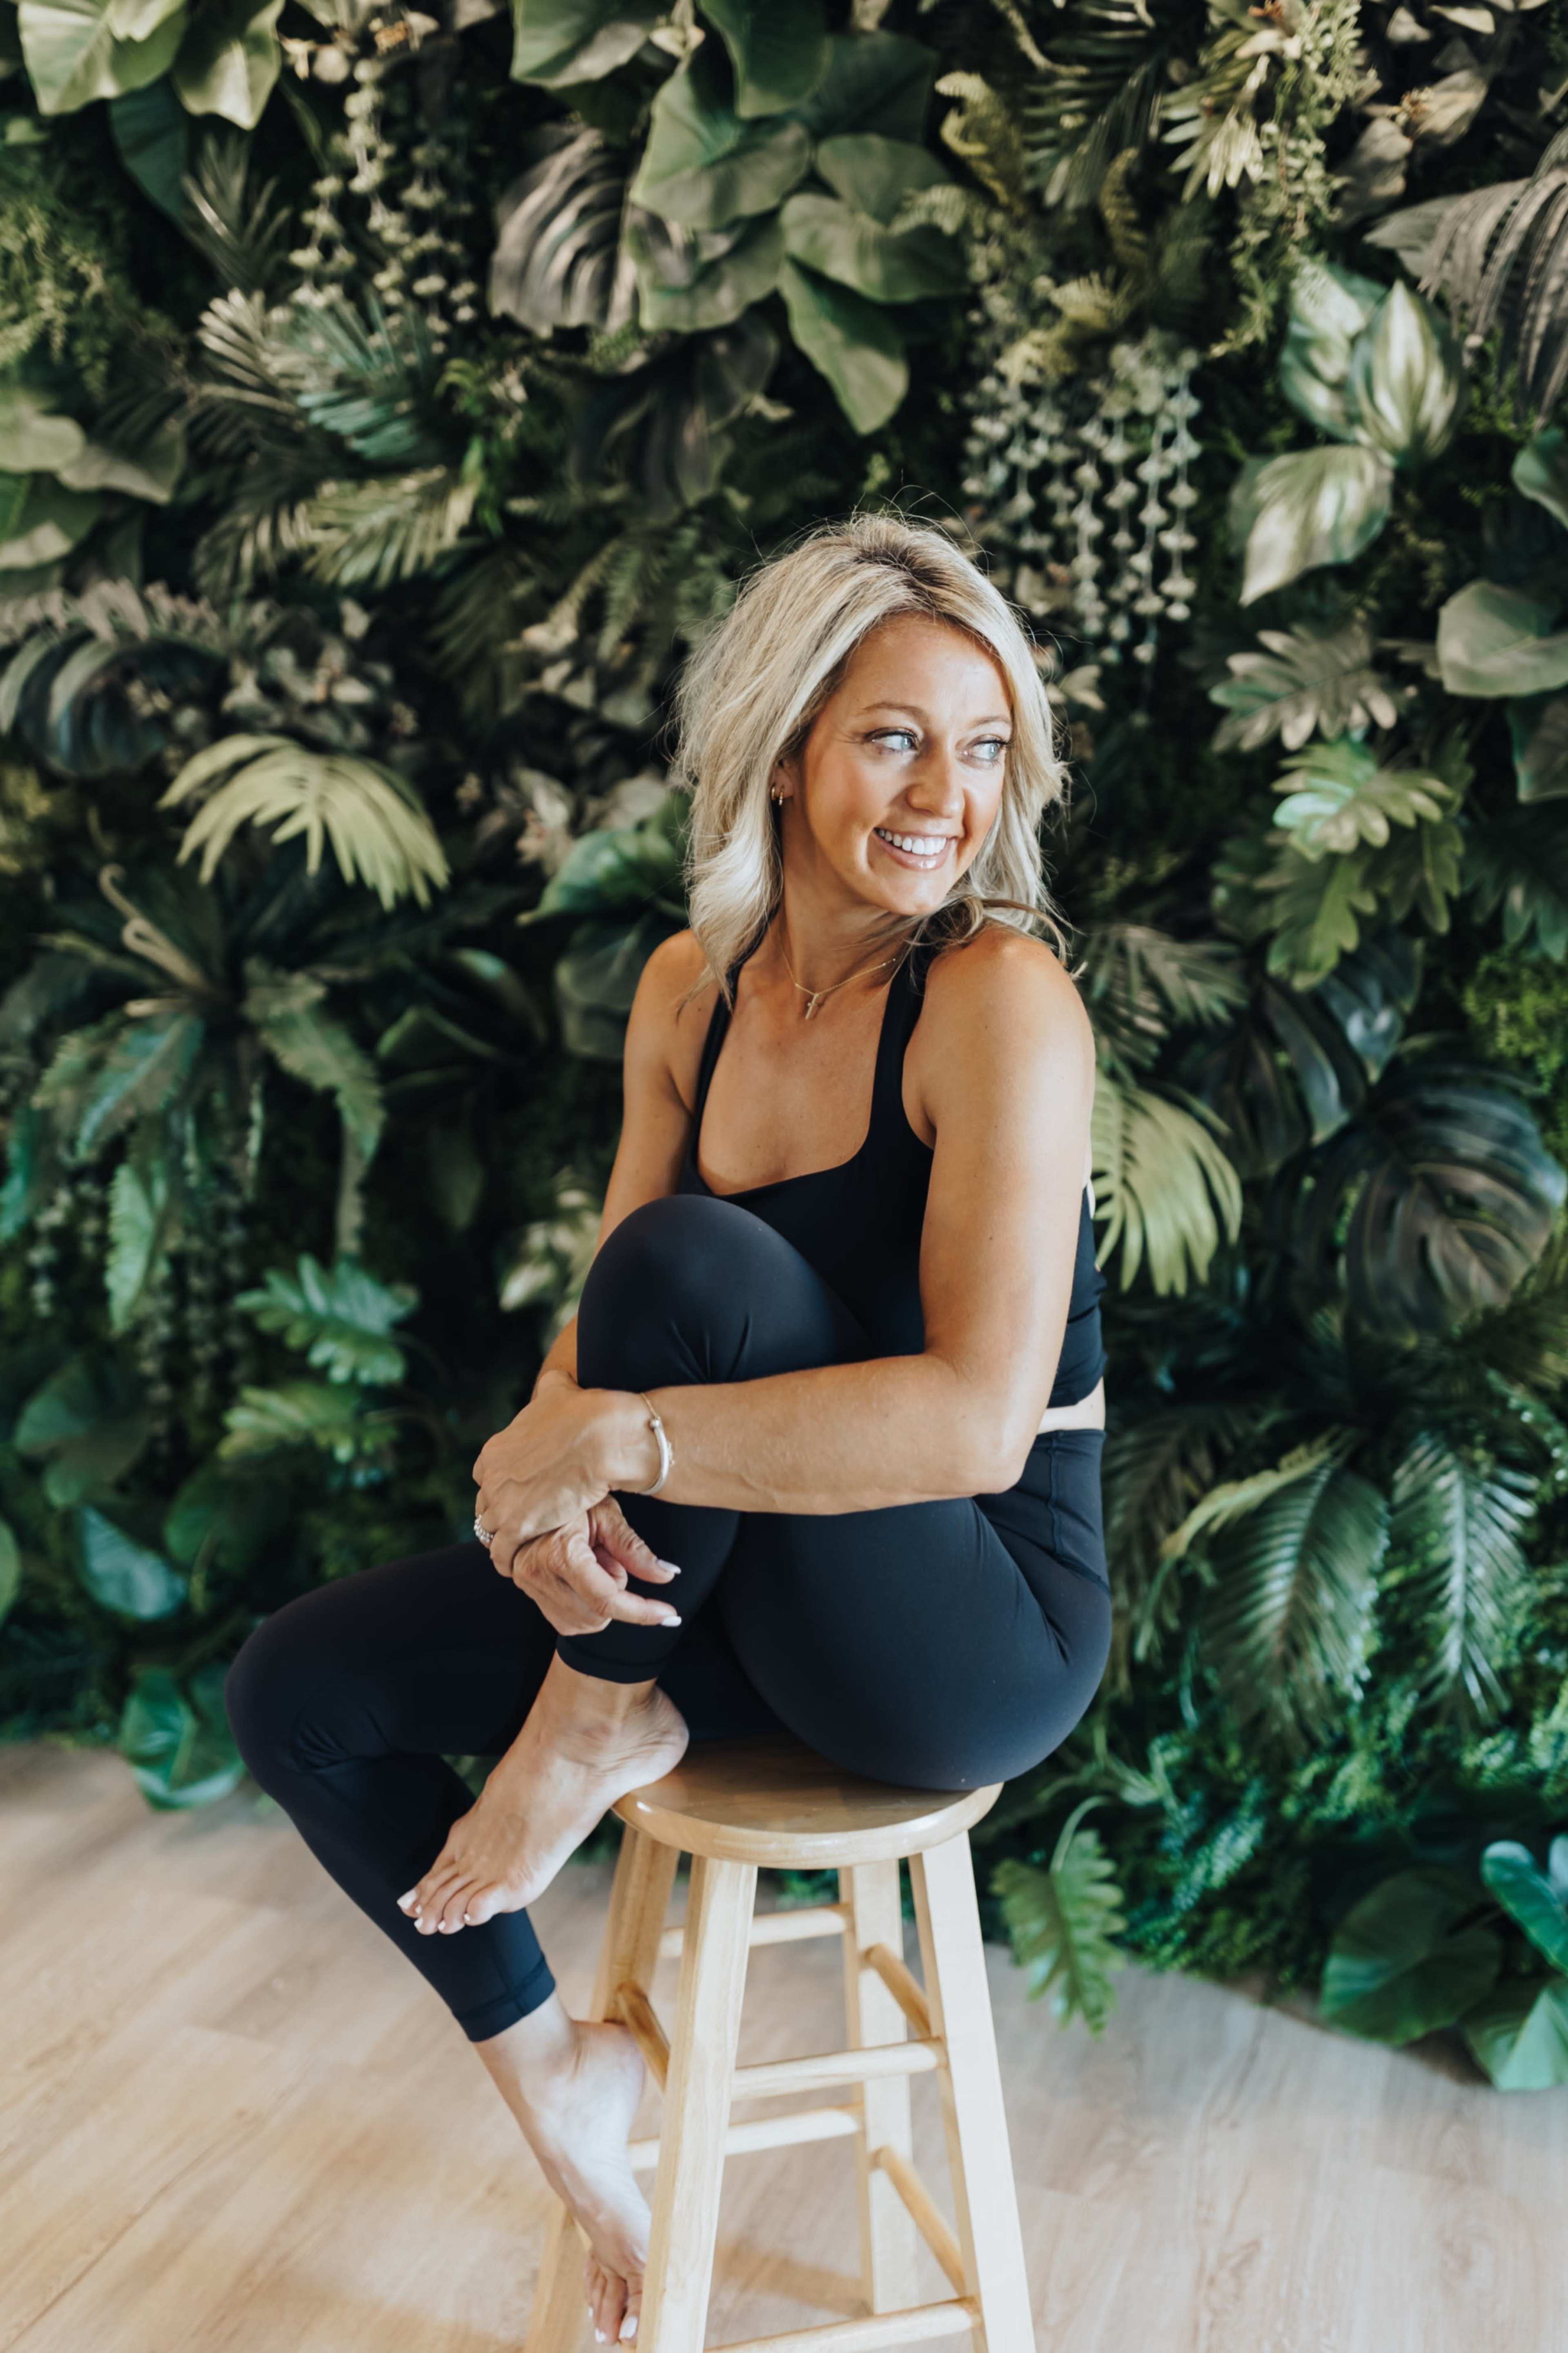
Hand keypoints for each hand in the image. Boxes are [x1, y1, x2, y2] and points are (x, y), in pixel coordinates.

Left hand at [472, 1381, 623, 1549]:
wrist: (600, 1439)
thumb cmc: (585, 1414)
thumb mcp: (557, 1391)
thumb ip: (548, 1389)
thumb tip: (553, 1381)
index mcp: (495, 1449)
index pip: (486, 1476)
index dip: (502, 1487)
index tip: (518, 1495)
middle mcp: (491, 1476)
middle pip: (486, 1505)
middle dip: (500, 1514)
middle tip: (520, 1524)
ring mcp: (501, 1503)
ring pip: (490, 1531)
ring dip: (503, 1540)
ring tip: (519, 1550)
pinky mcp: (516, 1527)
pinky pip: (502, 1554)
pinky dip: (507, 1561)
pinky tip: (517, 1566)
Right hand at [488, 1496, 680, 1637]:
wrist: (533, 1494)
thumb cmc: (571, 1496)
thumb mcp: (606, 1514)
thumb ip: (635, 1550)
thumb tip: (666, 1576)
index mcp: (559, 1552)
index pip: (606, 1599)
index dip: (642, 1611)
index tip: (668, 1616)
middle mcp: (538, 1574)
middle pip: (597, 1615)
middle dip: (614, 1593)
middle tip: (607, 1557)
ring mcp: (529, 1586)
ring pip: (583, 1622)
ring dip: (598, 1600)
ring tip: (591, 1562)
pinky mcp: (528, 1592)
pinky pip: (566, 1620)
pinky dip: (584, 1606)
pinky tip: (580, 1576)